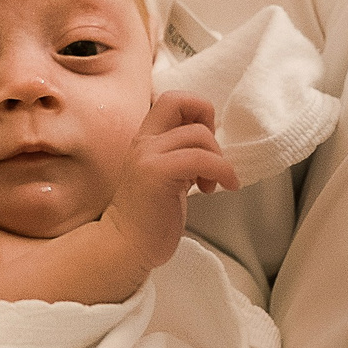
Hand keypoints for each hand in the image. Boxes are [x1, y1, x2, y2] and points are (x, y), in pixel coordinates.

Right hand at [102, 91, 237, 273]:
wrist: (125, 247)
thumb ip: (179, 155)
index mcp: (145, 140)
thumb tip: (209, 144)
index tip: (205, 144)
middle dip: (207, 119)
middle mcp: (144, 142)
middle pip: (180, 100)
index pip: (172, 100)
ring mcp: (148, 156)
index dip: (197, 112)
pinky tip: (221, 188)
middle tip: (211, 152)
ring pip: (198, 134)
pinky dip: (222, 171)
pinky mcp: (157, 174)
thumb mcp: (164, 175)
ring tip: (213, 184)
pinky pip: (201, 158)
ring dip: (218, 159)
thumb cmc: (148, 218)